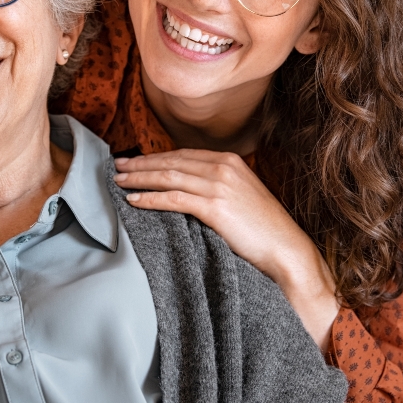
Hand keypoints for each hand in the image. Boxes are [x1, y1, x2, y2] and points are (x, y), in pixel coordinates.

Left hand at [114, 149, 339, 349]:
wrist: (285, 248)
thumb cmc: (263, 228)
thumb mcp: (240, 196)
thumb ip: (216, 185)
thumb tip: (186, 187)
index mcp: (229, 161)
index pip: (182, 155)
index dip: (155, 157)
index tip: (136, 161)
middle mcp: (223, 167)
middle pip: (171, 162)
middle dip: (141, 164)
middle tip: (117, 166)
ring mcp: (219, 185)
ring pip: (168, 177)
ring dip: (140, 178)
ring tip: (119, 181)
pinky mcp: (215, 207)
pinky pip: (173, 199)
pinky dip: (150, 198)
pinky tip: (134, 200)